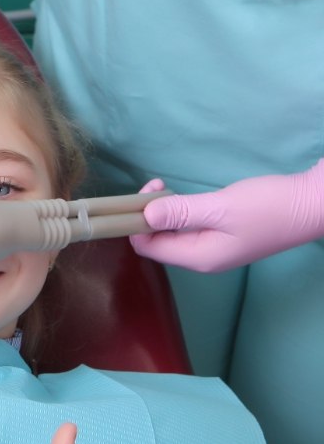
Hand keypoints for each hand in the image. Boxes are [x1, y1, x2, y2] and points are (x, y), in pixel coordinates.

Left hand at [131, 159, 323, 271]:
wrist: (315, 205)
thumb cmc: (270, 207)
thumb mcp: (221, 207)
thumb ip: (181, 212)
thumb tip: (145, 215)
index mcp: (198, 257)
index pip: (148, 248)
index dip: (137, 223)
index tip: (146, 194)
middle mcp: (202, 259)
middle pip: (158, 242)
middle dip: (148, 216)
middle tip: (158, 185)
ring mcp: (213, 249)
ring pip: (172, 234)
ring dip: (164, 213)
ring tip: (167, 187)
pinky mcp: (223, 238)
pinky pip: (189, 229)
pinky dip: (180, 214)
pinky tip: (184, 198)